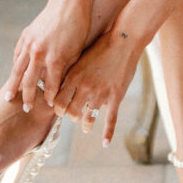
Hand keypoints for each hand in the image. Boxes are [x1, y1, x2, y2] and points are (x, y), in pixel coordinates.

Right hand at [6, 0, 90, 111]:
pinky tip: (15, 73)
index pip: (49, 86)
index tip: (48, 106)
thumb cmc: (78, 28)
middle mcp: (39, 54)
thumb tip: (59, 86)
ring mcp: (30, 44)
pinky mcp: (26, 36)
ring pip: (18, 70)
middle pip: (30, 82)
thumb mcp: (76, 52)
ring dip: (14, 85)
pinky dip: (15, 65)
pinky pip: (18, 54)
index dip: (48, 97)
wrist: (68, 3)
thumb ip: (65, 69)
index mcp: (55, 60)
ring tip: (9, 97)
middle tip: (25, 109)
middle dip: (28, 97)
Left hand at [54, 28, 140, 145]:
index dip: (58, 109)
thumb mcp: (80, 57)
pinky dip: (108, 133)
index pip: (58, 102)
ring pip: (88, 118)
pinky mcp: (116, 96)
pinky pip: (110, 119)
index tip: (60, 109)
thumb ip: (70, 72)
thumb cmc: (101, 45)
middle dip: (71, 117)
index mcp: (74, 76)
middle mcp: (84, 87)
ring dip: (86, 124)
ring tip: (86, 126)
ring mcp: (101, 93)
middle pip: (71, 113)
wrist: (124, 40)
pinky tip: (105, 143)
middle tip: (73, 116)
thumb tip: (59, 82)